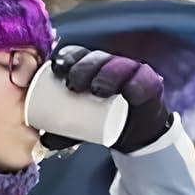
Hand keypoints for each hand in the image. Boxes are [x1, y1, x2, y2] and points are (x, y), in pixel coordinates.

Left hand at [51, 45, 171, 153]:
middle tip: (73, 85)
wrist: (136, 132)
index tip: (57, 69)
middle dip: (83, 68)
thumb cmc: (105, 120)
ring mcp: (132, 72)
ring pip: (119, 65)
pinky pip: (144, 80)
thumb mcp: (82, 124)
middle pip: (96, 58)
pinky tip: (129, 92)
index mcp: (91, 67)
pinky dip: (136, 85)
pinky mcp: (150, 84)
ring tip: (97, 90)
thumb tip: (44, 140)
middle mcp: (111, 64)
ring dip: (107, 75)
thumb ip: (64, 131)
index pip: (77, 54)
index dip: (67, 57)